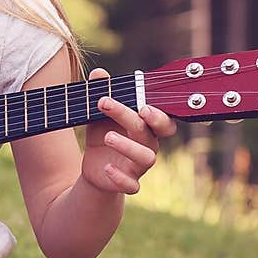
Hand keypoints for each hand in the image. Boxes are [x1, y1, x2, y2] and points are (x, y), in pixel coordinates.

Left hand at [81, 67, 176, 194]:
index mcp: (145, 127)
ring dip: (128, 146)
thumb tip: (98, 73)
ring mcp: (139, 166)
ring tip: (108, 137)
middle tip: (137, 111)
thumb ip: (102, 93)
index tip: (143, 104)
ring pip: (146, 158)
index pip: (162, 119)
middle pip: (150, 133)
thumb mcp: (99, 114)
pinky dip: (120, 177)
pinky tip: (107, 168)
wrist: (95, 168)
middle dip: (143, 122)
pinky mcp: (128, 182)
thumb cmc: (104, 135)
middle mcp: (147, 145)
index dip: (158, 114)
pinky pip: (132, 184)